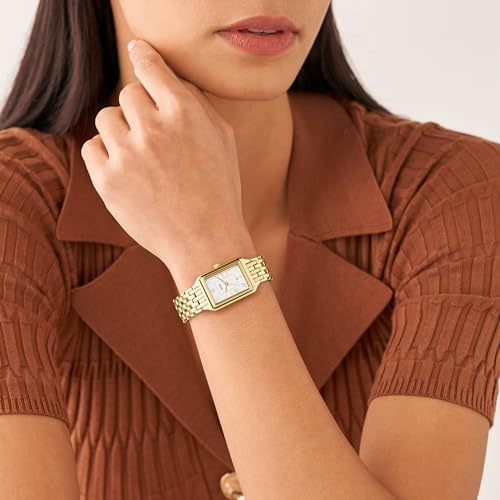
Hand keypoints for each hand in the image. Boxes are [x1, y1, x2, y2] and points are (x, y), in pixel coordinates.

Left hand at [80, 39, 246, 267]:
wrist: (205, 242)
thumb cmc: (219, 191)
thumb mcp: (223, 140)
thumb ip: (197, 104)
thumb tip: (173, 81)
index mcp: (184, 114)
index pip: (151, 68)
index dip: (143, 56)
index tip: (138, 52)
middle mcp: (153, 129)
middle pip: (127, 93)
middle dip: (139, 109)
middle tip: (153, 134)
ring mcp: (127, 155)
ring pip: (107, 118)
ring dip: (121, 130)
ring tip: (141, 155)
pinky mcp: (107, 181)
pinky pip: (93, 147)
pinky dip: (106, 153)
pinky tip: (127, 169)